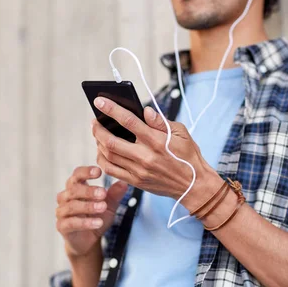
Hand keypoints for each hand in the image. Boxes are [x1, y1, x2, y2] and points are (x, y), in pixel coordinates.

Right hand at [55, 166, 127, 256]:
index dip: (86, 172)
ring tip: (102, 207)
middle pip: (74, 189)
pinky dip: (85, 223)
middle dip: (89, 191)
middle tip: (103, 193)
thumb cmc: (97, 217)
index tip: (99, 172)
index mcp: (76, 187)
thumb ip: (115, 194)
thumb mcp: (110, 205)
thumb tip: (124, 183)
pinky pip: (71, 223)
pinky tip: (98, 222)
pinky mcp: (62, 227)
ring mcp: (62, 212)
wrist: (90, 240)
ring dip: (88, 206)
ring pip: (72, 206)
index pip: (77, 175)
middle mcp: (65, 197)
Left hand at [90, 97, 221, 209]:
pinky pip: (111, 170)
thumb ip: (161, 122)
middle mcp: (145, 156)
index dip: (111, 109)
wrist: (193, 185)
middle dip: (98, 129)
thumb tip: (145, 110)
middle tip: (94, 121)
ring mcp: (139, 171)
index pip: (129, 121)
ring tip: (97, 134)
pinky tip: (102, 151)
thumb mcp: (181, 134)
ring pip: (108, 156)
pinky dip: (102, 159)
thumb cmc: (188, 156)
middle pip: (111, 141)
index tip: (99, 101)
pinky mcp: (136, 181)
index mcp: (157, 141)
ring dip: (98, 143)